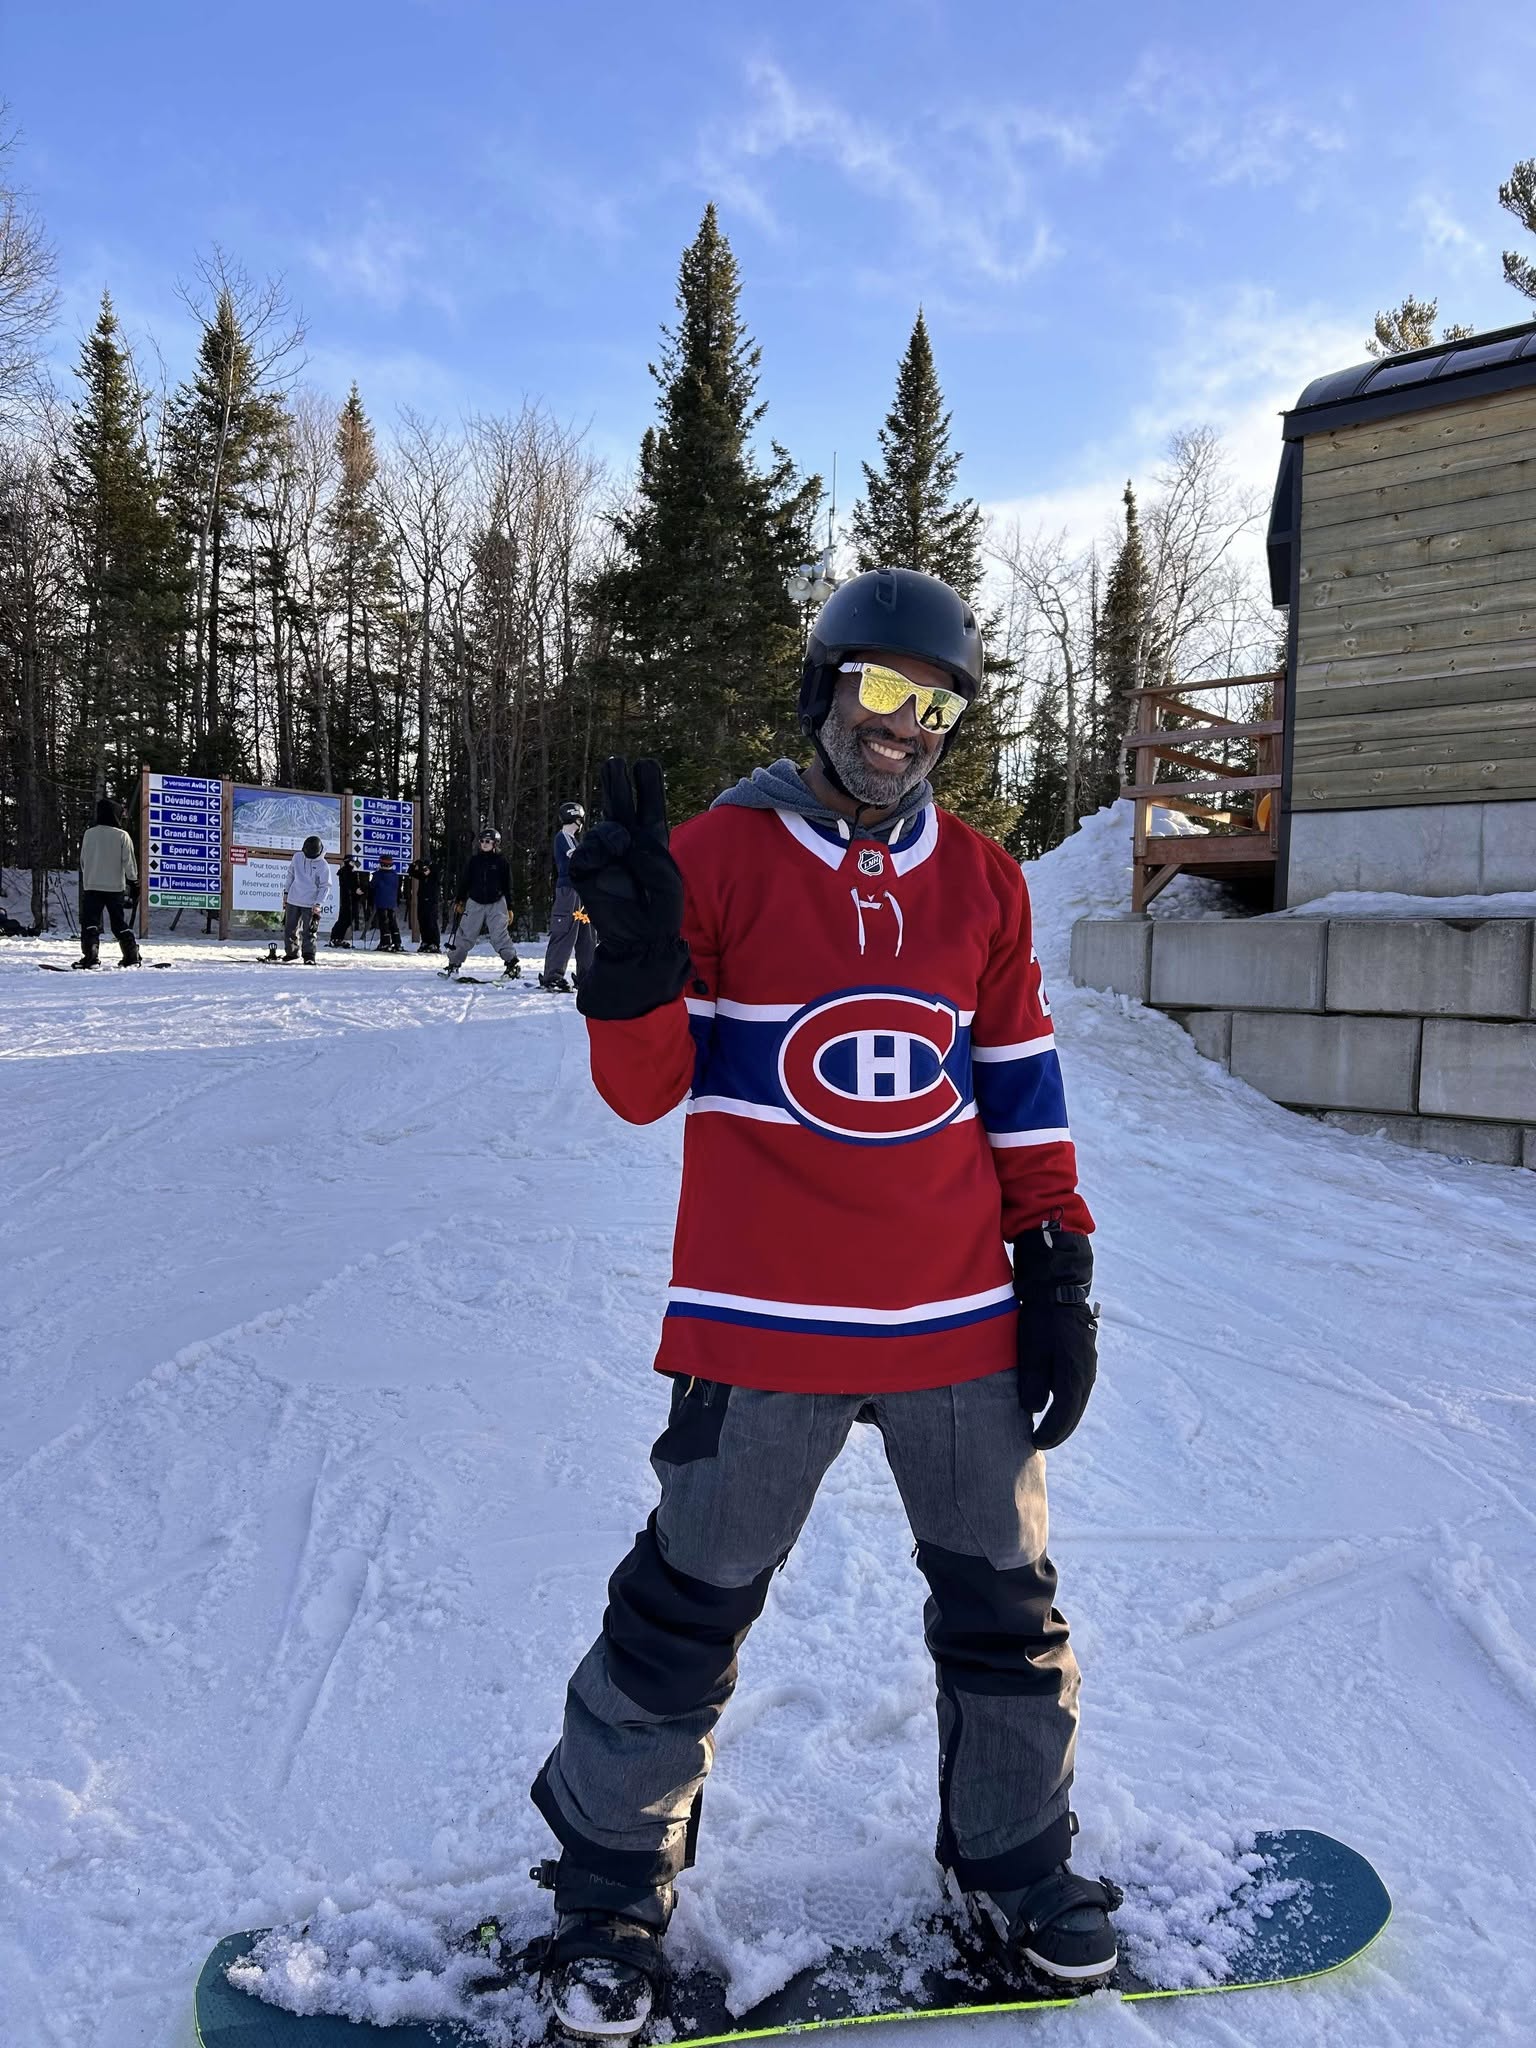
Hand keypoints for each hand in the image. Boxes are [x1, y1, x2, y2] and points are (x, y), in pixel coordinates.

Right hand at [569, 758, 690, 1020]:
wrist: (640, 940)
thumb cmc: (660, 911)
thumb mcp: (668, 879)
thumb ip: (650, 855)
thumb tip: (623, 838)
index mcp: (652, 845)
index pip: (649, 811)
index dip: (647, 789)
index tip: (645, 765)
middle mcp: (628, 846)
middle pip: (621, 808)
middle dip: (617, 785)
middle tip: (615, 763)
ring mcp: (605, 858)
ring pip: (603, 830)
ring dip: (613, 833)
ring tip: (622, 847)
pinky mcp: (587, 872)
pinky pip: (586, 853)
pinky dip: (595, 853)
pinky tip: (603, 859)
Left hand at [1012, 1225, 1098, 1450]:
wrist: (1058, 1287)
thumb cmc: (1040, 1319)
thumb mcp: (1030, 1352)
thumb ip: (1032, 1385)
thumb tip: (1034, 1410)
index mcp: (1074, 1376)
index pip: (1064, 1416)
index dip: (1050, 1433)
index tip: (1035, 1443)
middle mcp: (1086, 1373)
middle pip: (1074, 1411)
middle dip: (1059, 1429)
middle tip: (1041, 1441)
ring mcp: (1088, 1363)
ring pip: (1078, 1399)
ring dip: (1064, 1415)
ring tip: (1048, 1426)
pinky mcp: (1085, 1355)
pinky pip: (1077, 1386)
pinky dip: (1067, 1400)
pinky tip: (1054, 1401)